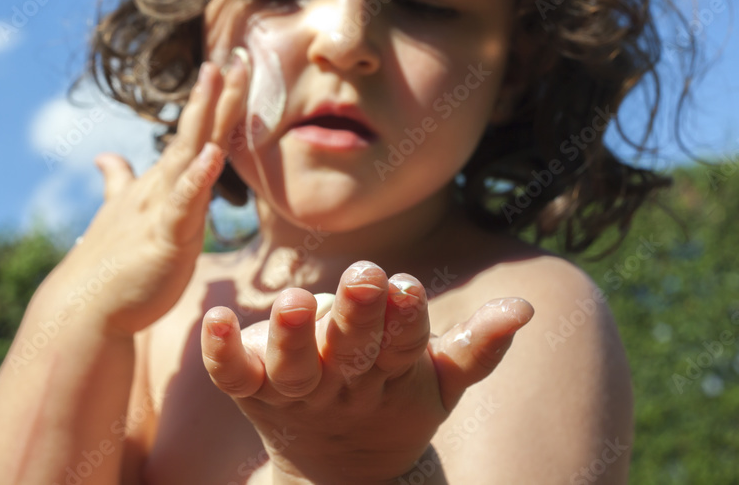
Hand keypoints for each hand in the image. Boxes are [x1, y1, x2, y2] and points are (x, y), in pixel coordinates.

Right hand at [47, 52, 249, 334]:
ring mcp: (162, 209)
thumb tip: (105, 157)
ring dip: (206, 117)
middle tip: (239, 54)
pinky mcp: (164, 238)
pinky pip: (183, 204)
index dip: (214, 102)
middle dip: (218, 94)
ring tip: (220, 79)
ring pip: (189, 155)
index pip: (193, 134)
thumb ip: (118, 183)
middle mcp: (162, 187)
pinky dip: (196, 179)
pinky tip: (210, 155)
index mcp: (162, 184)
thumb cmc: (111, 264)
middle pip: (196, 132)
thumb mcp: (122, 215)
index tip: (231, 65)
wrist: (86, 307)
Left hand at [200, 261, 533, 484]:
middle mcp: (343, 382)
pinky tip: (212, 316)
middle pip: (350, 349)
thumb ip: (479, 346)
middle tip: (363, 274)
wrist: (339, 471)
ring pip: (293, 365)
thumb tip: (526, 307)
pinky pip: (233, 375)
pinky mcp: (255, 390)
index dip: (406, 318)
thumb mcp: (442, 383)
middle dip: (357, 314)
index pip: (403, 346)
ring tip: (295, 300)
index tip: (407, 286)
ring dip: (292, 335)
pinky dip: (220, 350)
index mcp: (392, 375)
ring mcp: (296, 389)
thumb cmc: (396, 405)